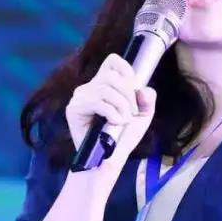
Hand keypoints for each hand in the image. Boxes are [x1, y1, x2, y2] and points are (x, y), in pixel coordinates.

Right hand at [66, 53, 155, 172]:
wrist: (109, 159)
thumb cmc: (123, 137)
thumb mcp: (142, 116)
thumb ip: (147, 99)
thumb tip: (144, 90)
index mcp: (104, 84)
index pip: (112, 61)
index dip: (126, 70)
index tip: (134, 89)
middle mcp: (90, 87)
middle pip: (112, 76)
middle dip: (128, 95)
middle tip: (131, 113)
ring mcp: (80, 97)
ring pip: (106, 89)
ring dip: (121, 107)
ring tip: (123, 121)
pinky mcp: (73, 109)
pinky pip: (97, 102)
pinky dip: (112, 113)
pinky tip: (115, 123)